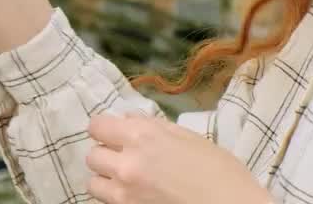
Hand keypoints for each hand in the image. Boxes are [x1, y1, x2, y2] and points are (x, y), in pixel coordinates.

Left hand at [85, 113, 272, 203]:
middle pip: (92, 155)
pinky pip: (107, 203)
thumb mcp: (189, 137)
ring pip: (93, 183)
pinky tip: (136, 195)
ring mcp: (125, 194)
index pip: (97, 126)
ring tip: (128, 181)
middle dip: (106, 155)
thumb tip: (128, 118)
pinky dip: (116, 198)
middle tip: (124, 159)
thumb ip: (153, 126)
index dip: (105, 130)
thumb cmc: (220, 171)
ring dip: (107, 180)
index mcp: (142, 136)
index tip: (115, 134)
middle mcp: (127, 163)